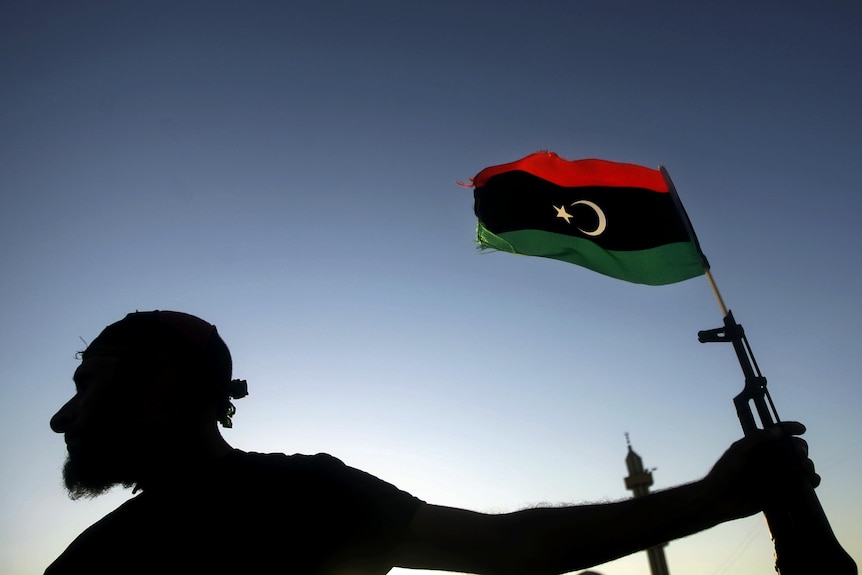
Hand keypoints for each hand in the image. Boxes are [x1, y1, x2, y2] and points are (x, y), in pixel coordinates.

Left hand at [705, 421, 819, 520]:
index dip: (790, 428)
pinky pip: (800, 485)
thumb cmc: (724, 473)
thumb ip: (755, 439)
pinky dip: (810, 481)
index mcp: (758, 446)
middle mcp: (768, 458)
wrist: (719, 500)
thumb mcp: (738, 451)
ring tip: (806, 467)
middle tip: (799, 454)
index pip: (778, 432)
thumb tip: (778, 431)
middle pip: (793, 449)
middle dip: (801, 448)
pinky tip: (812, 480)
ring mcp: (775, 474)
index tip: (801, 429)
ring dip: (808, 464)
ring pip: (800, 466)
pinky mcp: (780, 491)